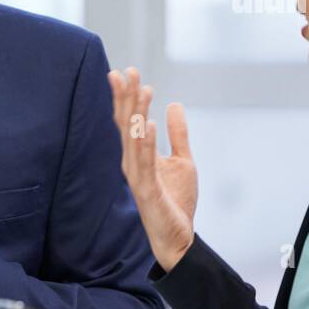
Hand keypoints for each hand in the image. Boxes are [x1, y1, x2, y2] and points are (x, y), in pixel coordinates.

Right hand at [108, 67, 197, 271]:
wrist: (178, 237)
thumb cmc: (175, 201)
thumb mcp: (182, 160)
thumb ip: (178, 134)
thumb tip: (174, 104)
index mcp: (139, 154)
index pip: (129, 120)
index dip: (127, 97)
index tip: (126, 71)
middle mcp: (132, 162)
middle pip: (127, 125)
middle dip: (126, 97)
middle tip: (127, 71)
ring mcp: (137, 176)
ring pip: (134, 139)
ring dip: (137, 114)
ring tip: (141, 90)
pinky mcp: (146, 190)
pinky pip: (145, 163)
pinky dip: (146, 143)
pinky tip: (149, 124)